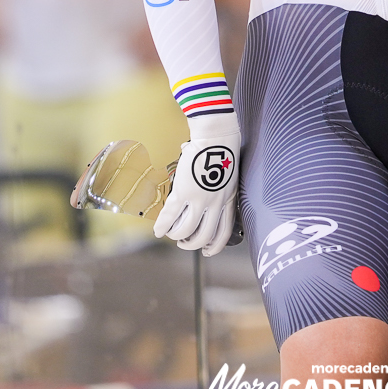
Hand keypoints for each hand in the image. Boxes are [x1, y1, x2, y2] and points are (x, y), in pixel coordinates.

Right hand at [153, 114, 239, 256]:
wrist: (216, 137)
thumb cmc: (223, 151)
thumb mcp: (229, 177)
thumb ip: (221, 192)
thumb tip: (208, 202)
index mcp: (229, 201)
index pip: (224, 232)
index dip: (215, 246)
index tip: (208, 251)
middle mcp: (216, 204)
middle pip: (203, 236)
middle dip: (192, 244)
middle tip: (184, 243)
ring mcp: (200, 200)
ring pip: (186, 230)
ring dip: (176, 235)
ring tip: (172, 233)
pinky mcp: (184, 193)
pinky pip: (171, 216)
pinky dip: (163, 225)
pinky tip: (158, 230)